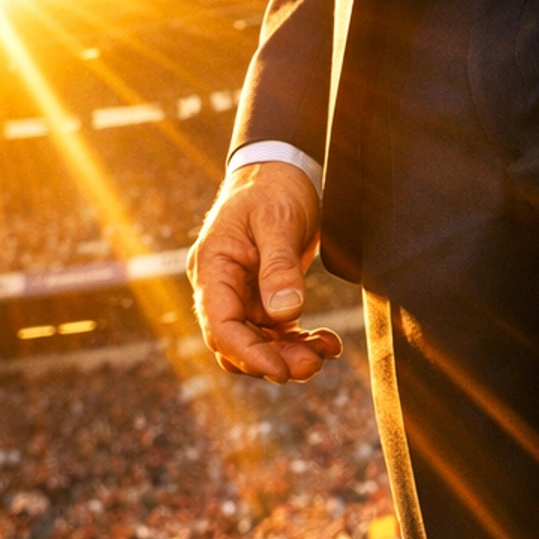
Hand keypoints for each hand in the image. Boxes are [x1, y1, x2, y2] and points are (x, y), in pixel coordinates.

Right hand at [188, 161, 341, 384]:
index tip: (280, 370)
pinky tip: (325, 342)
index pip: (220, 326)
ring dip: (289, 354)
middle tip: (314, 364)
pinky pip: (275, 331)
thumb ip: (279, 266)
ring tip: (326, 352)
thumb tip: (285, 313)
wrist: (283, 168)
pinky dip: (298, 340)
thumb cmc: (274, 187)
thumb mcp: (278, 220)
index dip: (248, 354)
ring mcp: (241, 293)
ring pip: (258, 341)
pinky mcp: (263, 295)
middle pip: (237, 341)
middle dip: (274, 359)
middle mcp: (221, 286)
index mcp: (212, 267)